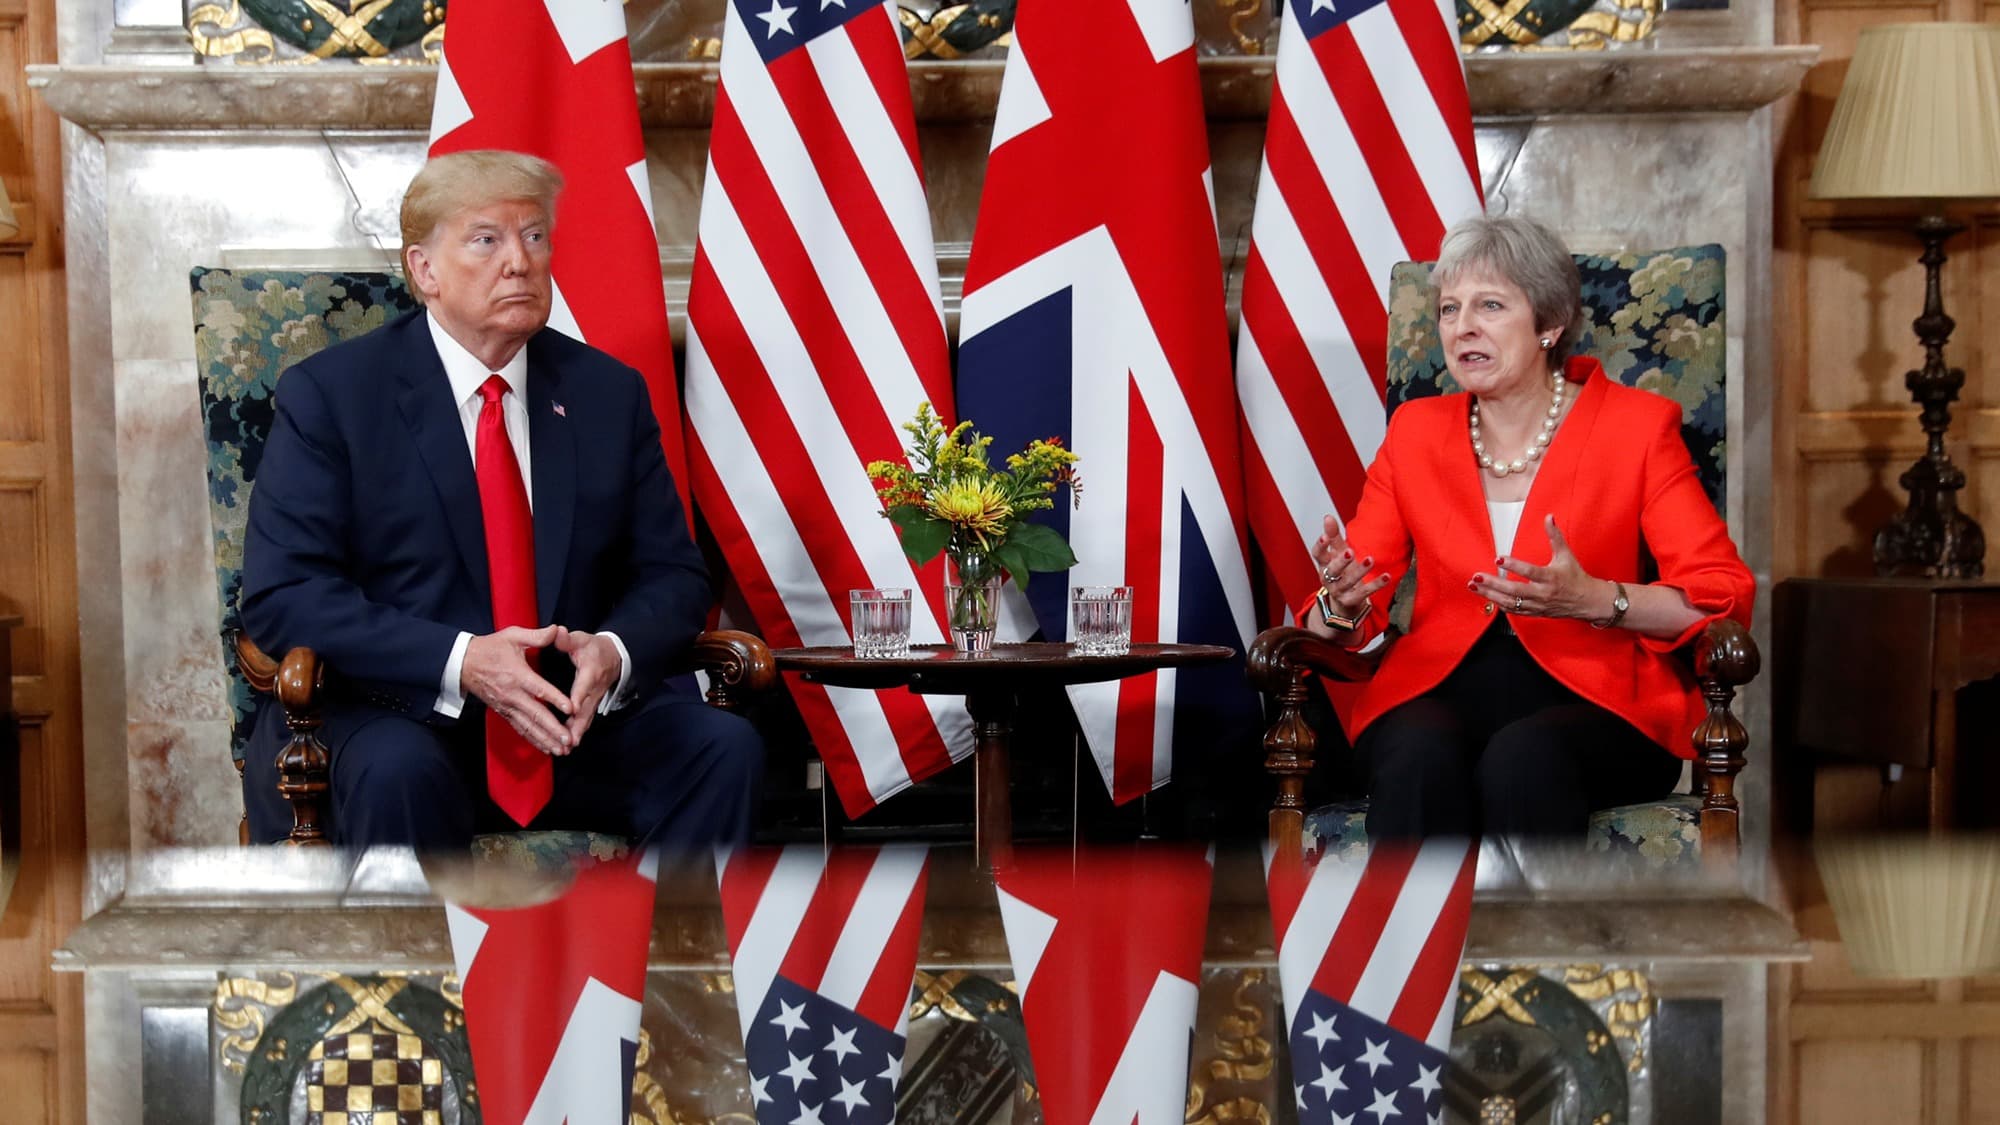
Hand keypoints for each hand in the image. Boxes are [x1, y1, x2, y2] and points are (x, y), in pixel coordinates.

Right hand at [461, 625, 573, 755]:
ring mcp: (507, 706)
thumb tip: (557, 629)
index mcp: (517, 675)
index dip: (555, 699)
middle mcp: (512, 694)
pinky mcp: (504, 712)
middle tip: (569, 740)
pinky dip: (533, 740)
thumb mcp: (512, 636)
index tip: (570, 708)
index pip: (539, 689)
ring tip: (562, 750)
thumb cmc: (490, 648)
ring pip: (528, 726)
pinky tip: (547, 749)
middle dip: (553, 729)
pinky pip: (520, 728)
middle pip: (535, 714)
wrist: (463, 663)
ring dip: (545, 739)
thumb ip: (536, 636)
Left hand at [554, 627, 623, 744]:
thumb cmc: (593, 648)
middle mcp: (594, 689)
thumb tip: (557, 632)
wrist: (613, 657)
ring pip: (586, 719)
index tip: (573, 708)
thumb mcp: (582, 639)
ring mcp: (595, 699)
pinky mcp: (592, 706)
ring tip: (567, 747)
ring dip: (577, 733)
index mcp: (591, 671)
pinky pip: (585, 721)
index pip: (585, 685)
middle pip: (587, 709)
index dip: (580, 696)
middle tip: (569, 740)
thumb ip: (568, 639)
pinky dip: (577, 733)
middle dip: (578, 725)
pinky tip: (567, 745)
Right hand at [1309, 514, 1394, 636]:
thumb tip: (1327, 516)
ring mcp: (1339, 591)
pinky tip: (1386, 576)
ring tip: (1370, 559)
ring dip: (1359, 571)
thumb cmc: (1341, 571)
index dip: (1320, 546)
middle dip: (1341, 561)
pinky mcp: (1351, 601)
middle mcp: (1328, 578)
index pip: (1317, 554)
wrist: (1343, 601)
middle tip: (1350, 551)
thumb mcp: (1336, 553)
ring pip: (1348, 582)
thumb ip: (1334, 536)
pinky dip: (1376, 585)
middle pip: (1333, 570)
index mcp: (1324, 564)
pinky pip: (1364, 593)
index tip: (1325, 536)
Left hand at [1469, 515, 1609, 621]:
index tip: (1499, 558)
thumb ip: (1554, 536)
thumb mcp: (1566, 555)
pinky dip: (1499, 604)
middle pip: (1514, 590)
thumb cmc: (1575, 577)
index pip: (1530, 571)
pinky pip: (1514, 610)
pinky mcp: (1534, 612)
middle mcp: (1543, 593)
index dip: (1514, 565)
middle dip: (1493, 583)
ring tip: (1475, 586)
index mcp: (1551, 577)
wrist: (1587, 601)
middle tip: (1477, 577)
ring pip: (1510, 602)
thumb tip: (1548, 518)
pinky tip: (1487, 596)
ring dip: (1490, 595)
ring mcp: (1537, 604)